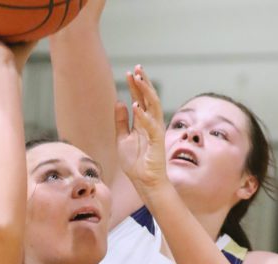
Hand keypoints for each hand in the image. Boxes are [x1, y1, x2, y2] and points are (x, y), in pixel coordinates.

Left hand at [115, 65, 166, 192]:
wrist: (144, 181)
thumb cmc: (135, 162)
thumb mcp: (122, 138)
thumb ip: (121, 121)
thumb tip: (120, 102)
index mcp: (143, 122)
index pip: (140, 99)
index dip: (136, 86)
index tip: (130, 72)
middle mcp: (151, 123)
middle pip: (149, 98)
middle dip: (143, 82)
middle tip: (137, 68)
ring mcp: (155, 131)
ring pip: (153, 106)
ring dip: (145, 92)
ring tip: (138, 79)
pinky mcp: (157, 141)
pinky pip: (151, 126)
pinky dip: (143, 116)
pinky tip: (135, 106)